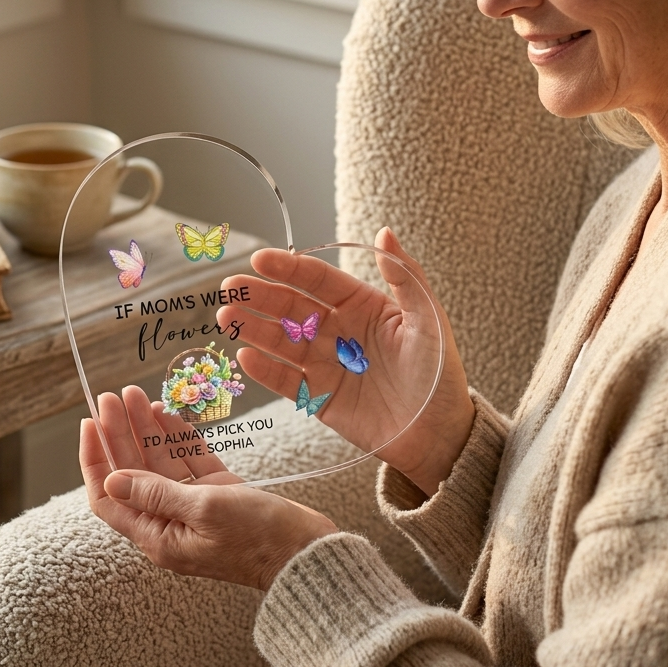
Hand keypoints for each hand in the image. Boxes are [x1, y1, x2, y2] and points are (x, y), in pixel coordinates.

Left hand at [80, 385, 337, 590]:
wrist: (308, 553)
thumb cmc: (259, 537)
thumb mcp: (204, 509)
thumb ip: (157, 492)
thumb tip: (112, 480)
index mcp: (158, 536)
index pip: (108, 496)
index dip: (94, 459)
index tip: (89, 422)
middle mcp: (171, 523)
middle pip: (133, 472)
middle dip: (121, 432)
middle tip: (113, 395)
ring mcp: (195, 508)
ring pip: (161, 462)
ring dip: (148, 429)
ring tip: (137, 394)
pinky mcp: (220, 495)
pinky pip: (190, 462)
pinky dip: (178, 438)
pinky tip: (169, 412)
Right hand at [216, 227, 473, 495]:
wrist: (439, 434)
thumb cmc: (440, 374)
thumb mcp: (429, 320)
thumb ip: (405, 277)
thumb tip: (384, 232)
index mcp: (362, 305)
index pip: (318, 280)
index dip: (289, 268)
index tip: (260, 259)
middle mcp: (338, 331)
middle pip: (291, 307)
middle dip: (260, 296)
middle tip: (231, 288)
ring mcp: (325, 364)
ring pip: (282, 340)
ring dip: (253, 329)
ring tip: (227, 318)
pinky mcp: (318, 398)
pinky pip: (286, 381)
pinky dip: (265, 370)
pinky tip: (246, 357)